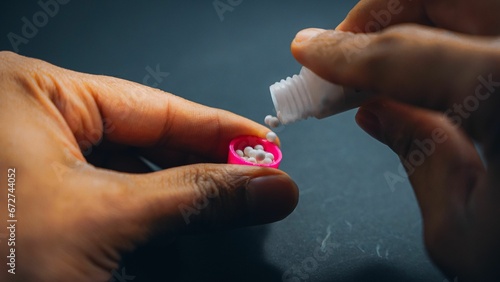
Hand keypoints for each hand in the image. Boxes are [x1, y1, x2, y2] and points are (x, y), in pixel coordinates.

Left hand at [0, 52, 297, 280]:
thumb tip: (269, 186)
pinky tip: (176, 210)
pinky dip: (144, 201)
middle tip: (256, 174)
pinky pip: (103, 186)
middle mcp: (27, 115)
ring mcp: (27, 154)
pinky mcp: (31, 193)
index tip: (265, 144)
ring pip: (125, 162)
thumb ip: (193, 197)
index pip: (152, 104)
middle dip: (202, 158)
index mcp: (32, 92)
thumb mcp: (103, 219)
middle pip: (142, 132)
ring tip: (226, 193)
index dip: (217, 127)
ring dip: (176, 182)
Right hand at [290, 1, 499, 279]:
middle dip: (380, 16)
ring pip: (469, 0)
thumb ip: (415, 155)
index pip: (404, 51)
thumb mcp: (466, 233)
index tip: (308, 51)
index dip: (342, 51)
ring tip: (379, 62)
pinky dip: (449, 36)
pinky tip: (427, 73)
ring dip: (414, 21)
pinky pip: (490, 29)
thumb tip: (375, 112)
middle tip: (344, 54)